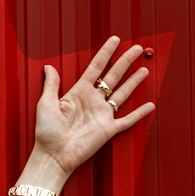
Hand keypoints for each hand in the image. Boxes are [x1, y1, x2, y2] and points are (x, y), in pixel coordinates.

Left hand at [35, 36, 155, 177]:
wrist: (53, 155)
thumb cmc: (46, 132)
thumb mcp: (45, 103)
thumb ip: (51, 84)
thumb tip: (49, 66)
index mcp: (79, 93)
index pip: (96, 68)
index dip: (106, 53)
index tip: (115, 40)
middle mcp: (93, 101)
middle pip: (114, 76)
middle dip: (125, 61)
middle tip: (137, 48)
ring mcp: (102, 115)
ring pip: (123, 93)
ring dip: (134, 81)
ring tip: (144, 68)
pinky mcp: (108, 129)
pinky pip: (127, 120)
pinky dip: (139, 113)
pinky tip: (149, 105)